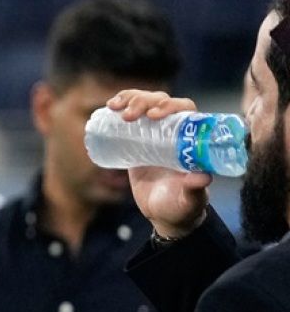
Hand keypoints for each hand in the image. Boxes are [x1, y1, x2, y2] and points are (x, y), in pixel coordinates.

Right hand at [106, 89, 211, 237]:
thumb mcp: (189, 198)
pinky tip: (109, 107)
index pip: (183, 109)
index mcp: (190, 138)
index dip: (169, 106)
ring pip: (144, 103)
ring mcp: (154, 133)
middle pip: (160, 102)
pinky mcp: (136, 140)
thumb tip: (202, 176)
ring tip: (114, 107)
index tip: (153, 115)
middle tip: (127, 115)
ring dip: (130, 99)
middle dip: (143, 101)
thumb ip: (195, 189)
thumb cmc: (182, 206)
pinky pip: (130, 115)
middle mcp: (173, 130)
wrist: (163, 213)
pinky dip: (120, 106)